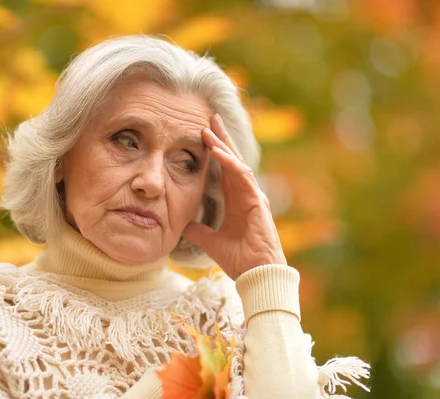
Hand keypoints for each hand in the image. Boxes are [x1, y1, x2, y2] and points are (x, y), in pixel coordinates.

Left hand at [182, 115, 286, 279]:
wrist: (255, 274)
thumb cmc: (238, 259)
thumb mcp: (210, 241)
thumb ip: (198, 231)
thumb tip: (182, 224)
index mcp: (236, 200)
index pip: (224, 169)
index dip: (215, 150)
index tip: (204, 133)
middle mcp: (246, 194)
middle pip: (232, 159)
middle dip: (221, 138)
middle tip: (210, 117)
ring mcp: (253, 196)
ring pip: (236, 163)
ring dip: (222, 145)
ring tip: (209, 128)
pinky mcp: (256, 201)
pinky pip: (242, 176)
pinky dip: (229, 163)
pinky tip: (217, 151)